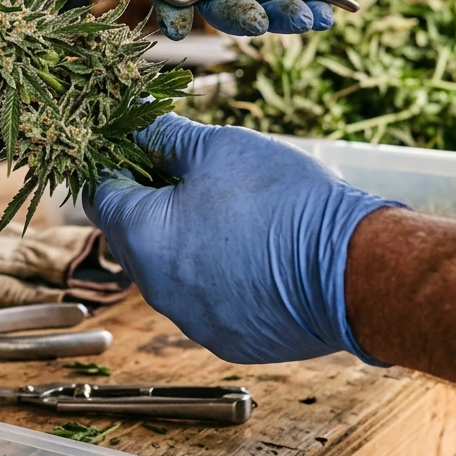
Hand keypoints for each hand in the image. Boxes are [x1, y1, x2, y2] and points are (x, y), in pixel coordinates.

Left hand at [85, 114, 399, 363]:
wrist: (356, 270)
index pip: (99, 193)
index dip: (113, 163)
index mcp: (141, 236)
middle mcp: (155, 288)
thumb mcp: (217, 149)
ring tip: (226, 208)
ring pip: (167, 270)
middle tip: (185, 170)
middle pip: (130, 234)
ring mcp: (191, 320)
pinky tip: (249, 249)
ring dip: (182, 239)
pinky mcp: (227, 340)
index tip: (135, 145)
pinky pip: (204, 300)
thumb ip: (164, 134)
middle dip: (149, 200)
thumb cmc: (283, 200)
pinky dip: (214, 275)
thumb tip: (135, 114)